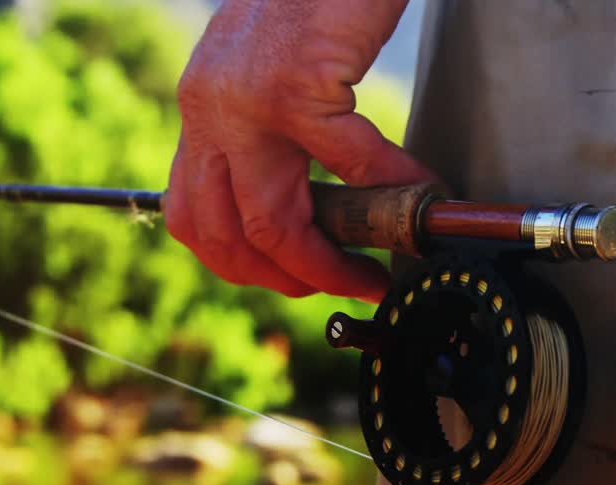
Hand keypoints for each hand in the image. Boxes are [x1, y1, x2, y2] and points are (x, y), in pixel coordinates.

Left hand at [164, 0, 435, 302]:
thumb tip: (305, 195)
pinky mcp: (296, 81)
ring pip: (271, 221)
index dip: (242, 263)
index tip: (294, 276)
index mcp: (202, 107)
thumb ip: (269, 131)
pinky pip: (351, 164)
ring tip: (369, 266)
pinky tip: (422, 190)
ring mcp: (247, 98)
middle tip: (337, 284)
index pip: (194, 214)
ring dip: (323, 261)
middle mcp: (209, 107)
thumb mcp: (266, 69)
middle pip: (223, 233)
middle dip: (283, 278)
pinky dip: (394, 187)